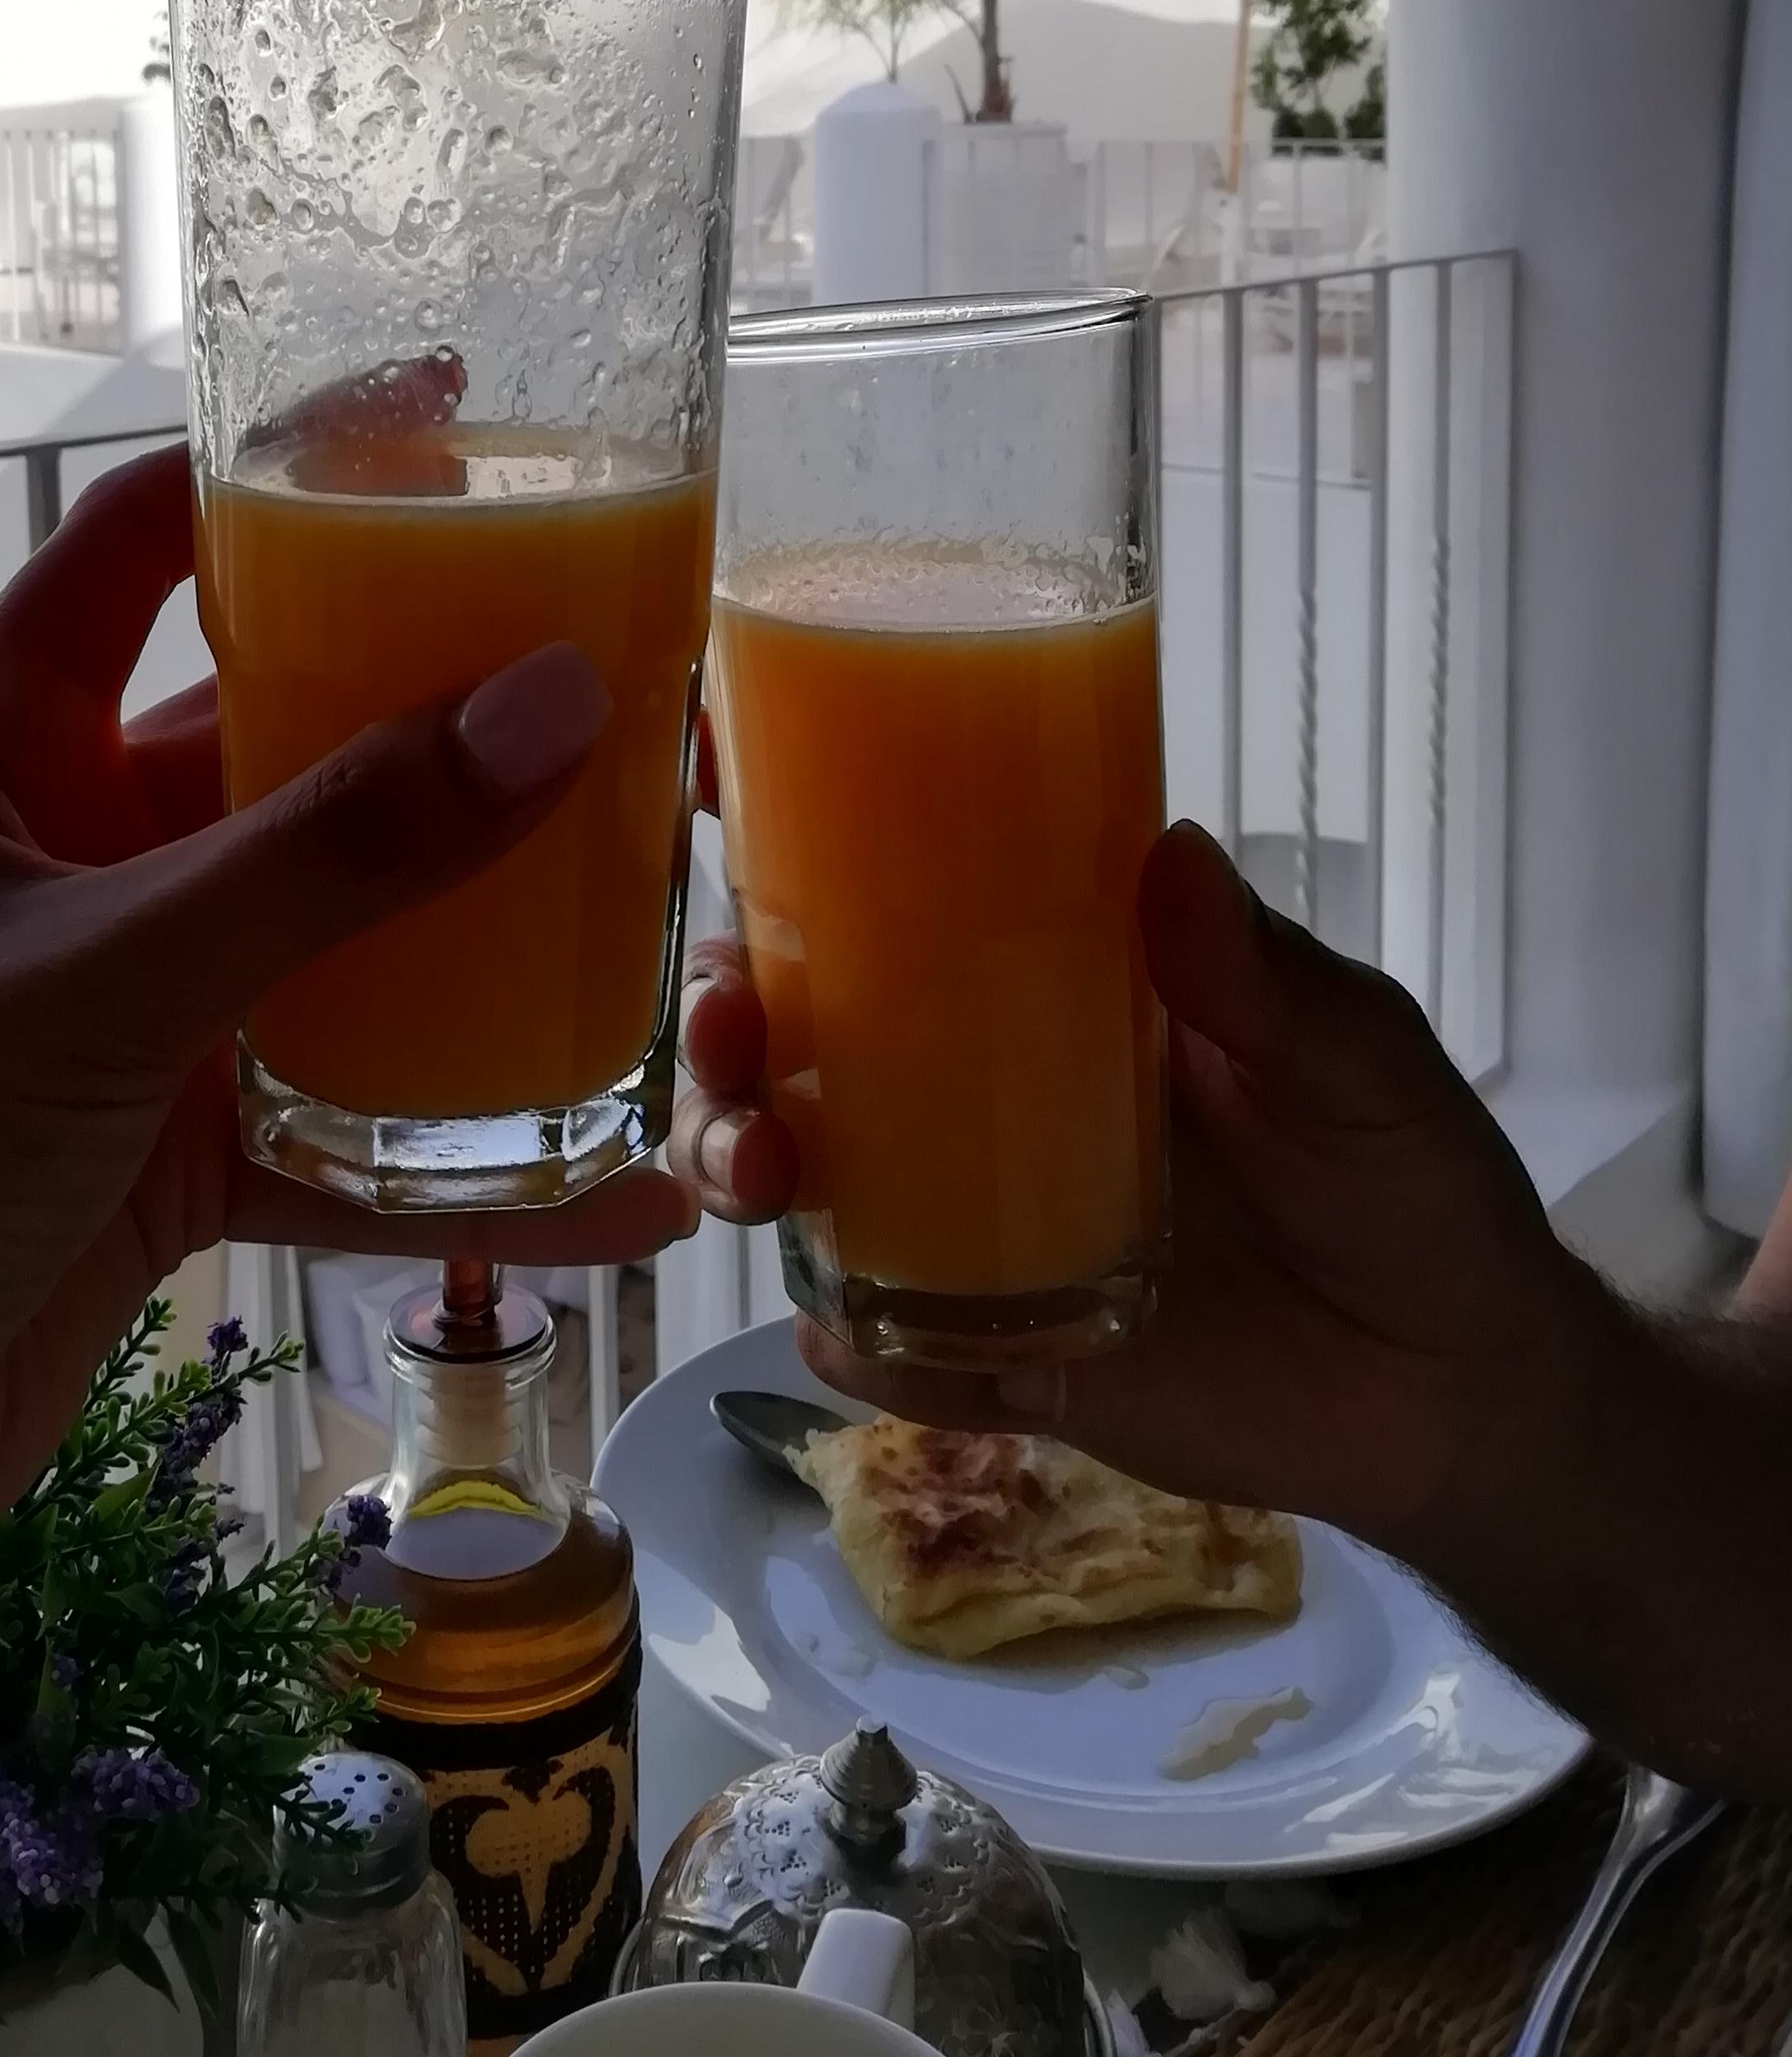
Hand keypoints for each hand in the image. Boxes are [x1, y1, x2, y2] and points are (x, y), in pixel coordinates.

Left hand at [0, 434, 688, 1657]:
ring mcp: (130, 1016)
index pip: (143, 546)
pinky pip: (351, 1133)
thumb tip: (552, 706)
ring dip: (483, 940)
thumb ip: (334, 854)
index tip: (446, 407)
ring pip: (341, 940)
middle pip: (286, 746)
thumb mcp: (112, 980)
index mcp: (5, 756)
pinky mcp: (173, 1162)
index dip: (280, 468)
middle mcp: (76, 863)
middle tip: (631, 686)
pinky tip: (619, 1191)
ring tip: (663, 916)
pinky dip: (470, 1165)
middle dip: (447, 725)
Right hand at [675, 821, 1594, 1560]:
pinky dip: (845, 1335)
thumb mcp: (1359, 1058)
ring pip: (807, 1174)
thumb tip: (1170, 856)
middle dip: (723, 1014)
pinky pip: (887, 1343)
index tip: (704, 773)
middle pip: (801, 1029)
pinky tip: (840, 1331)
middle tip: (727, 1021)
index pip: (898, 883)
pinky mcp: (1003, 1354)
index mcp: (1050, 981)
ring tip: (760, 1168)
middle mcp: (983, 1088)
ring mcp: (979, 1223)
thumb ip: (1270, 983)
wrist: (1459, 1391)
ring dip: (741, 1154)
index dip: (784, 829)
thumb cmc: (1408, 1179)